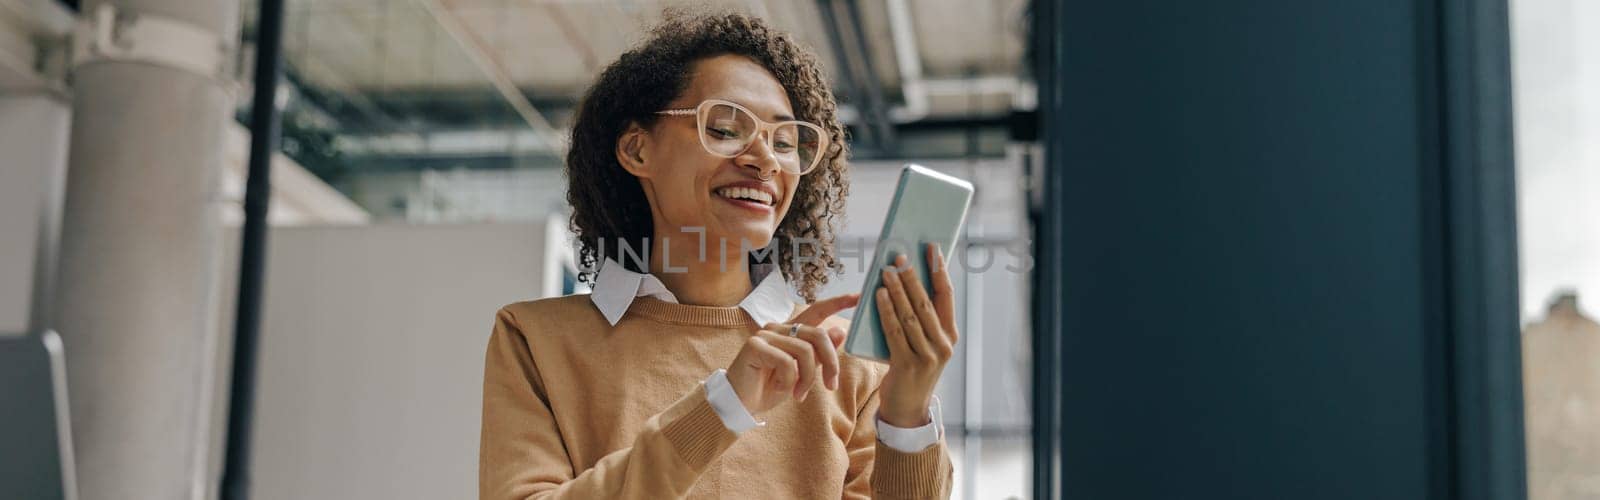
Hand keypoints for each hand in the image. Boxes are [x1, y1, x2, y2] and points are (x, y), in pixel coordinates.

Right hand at [725, 294, 858, 414]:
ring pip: (805, 351)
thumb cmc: (770, 388)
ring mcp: (766, 334)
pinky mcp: (756, 345)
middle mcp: (778, 328)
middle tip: (831, 385)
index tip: (858, 296)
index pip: (817, 310)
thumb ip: (820, 354)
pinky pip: (787, 362)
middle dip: (831, 363)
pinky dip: (790, 381)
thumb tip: (841, 331)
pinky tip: (780, 388)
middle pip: (818, 335)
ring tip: (799, 394)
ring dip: (808, 378)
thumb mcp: (803, 373)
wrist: (742, 404)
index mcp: (791, 331)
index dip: (838, 302)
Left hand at [874, 243, 958, 427]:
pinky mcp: (907, 365)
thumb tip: (907, 280)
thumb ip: (921, 319)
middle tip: (900, 256)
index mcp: (951, 335)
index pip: (947, 295)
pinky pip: (895, 331)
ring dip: (896, 290)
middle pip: (926, 302)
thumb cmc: (913, 368)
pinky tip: (878, 295)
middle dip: (912, 276)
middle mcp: (943, 344)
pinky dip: (886, 311)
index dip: (939, 270)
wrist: (907, 409)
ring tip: (886, 271)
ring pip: (910, 315)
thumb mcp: (925, 344)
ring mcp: (927, 356)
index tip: (931, 248)